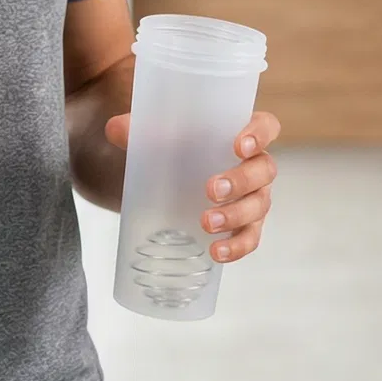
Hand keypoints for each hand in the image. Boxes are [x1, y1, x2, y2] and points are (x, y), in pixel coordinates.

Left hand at [104, 108, 280, 264]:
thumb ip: (138, 128)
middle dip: (241, 181)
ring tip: (206, 223)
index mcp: (241, 132)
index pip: (266, 126)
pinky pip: (250, 238)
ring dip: (236, 216)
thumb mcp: (157, 134)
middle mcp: (255, 164)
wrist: (169, 174)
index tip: (239, 145)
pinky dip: (237, 247)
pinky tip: (217, 253)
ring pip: (259, 206)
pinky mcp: (244, 224)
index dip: (259, 134)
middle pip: (264, 171)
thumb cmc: (175, 145)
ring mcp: (253, 196)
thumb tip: (115, 128)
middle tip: (210, 189)